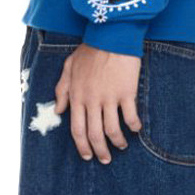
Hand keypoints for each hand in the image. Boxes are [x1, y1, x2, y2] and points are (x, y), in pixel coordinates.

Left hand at [54, 44, 141, 162]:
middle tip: (105, 159)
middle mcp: (92, 101)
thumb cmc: (90, 50)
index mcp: (77, 96)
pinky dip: (134, 126)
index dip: (82, 146)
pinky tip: (136, 129)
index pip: (77, 129)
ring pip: (112, 130)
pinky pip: (130, 116)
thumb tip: (58, 109)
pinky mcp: (127, 93)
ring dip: (117, 142)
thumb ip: (62, 90)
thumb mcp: (68, 68)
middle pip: (94, 134)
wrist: (111, 35)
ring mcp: (109, 98)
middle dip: (100, 150)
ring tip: (122, 146)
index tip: (87, 155)